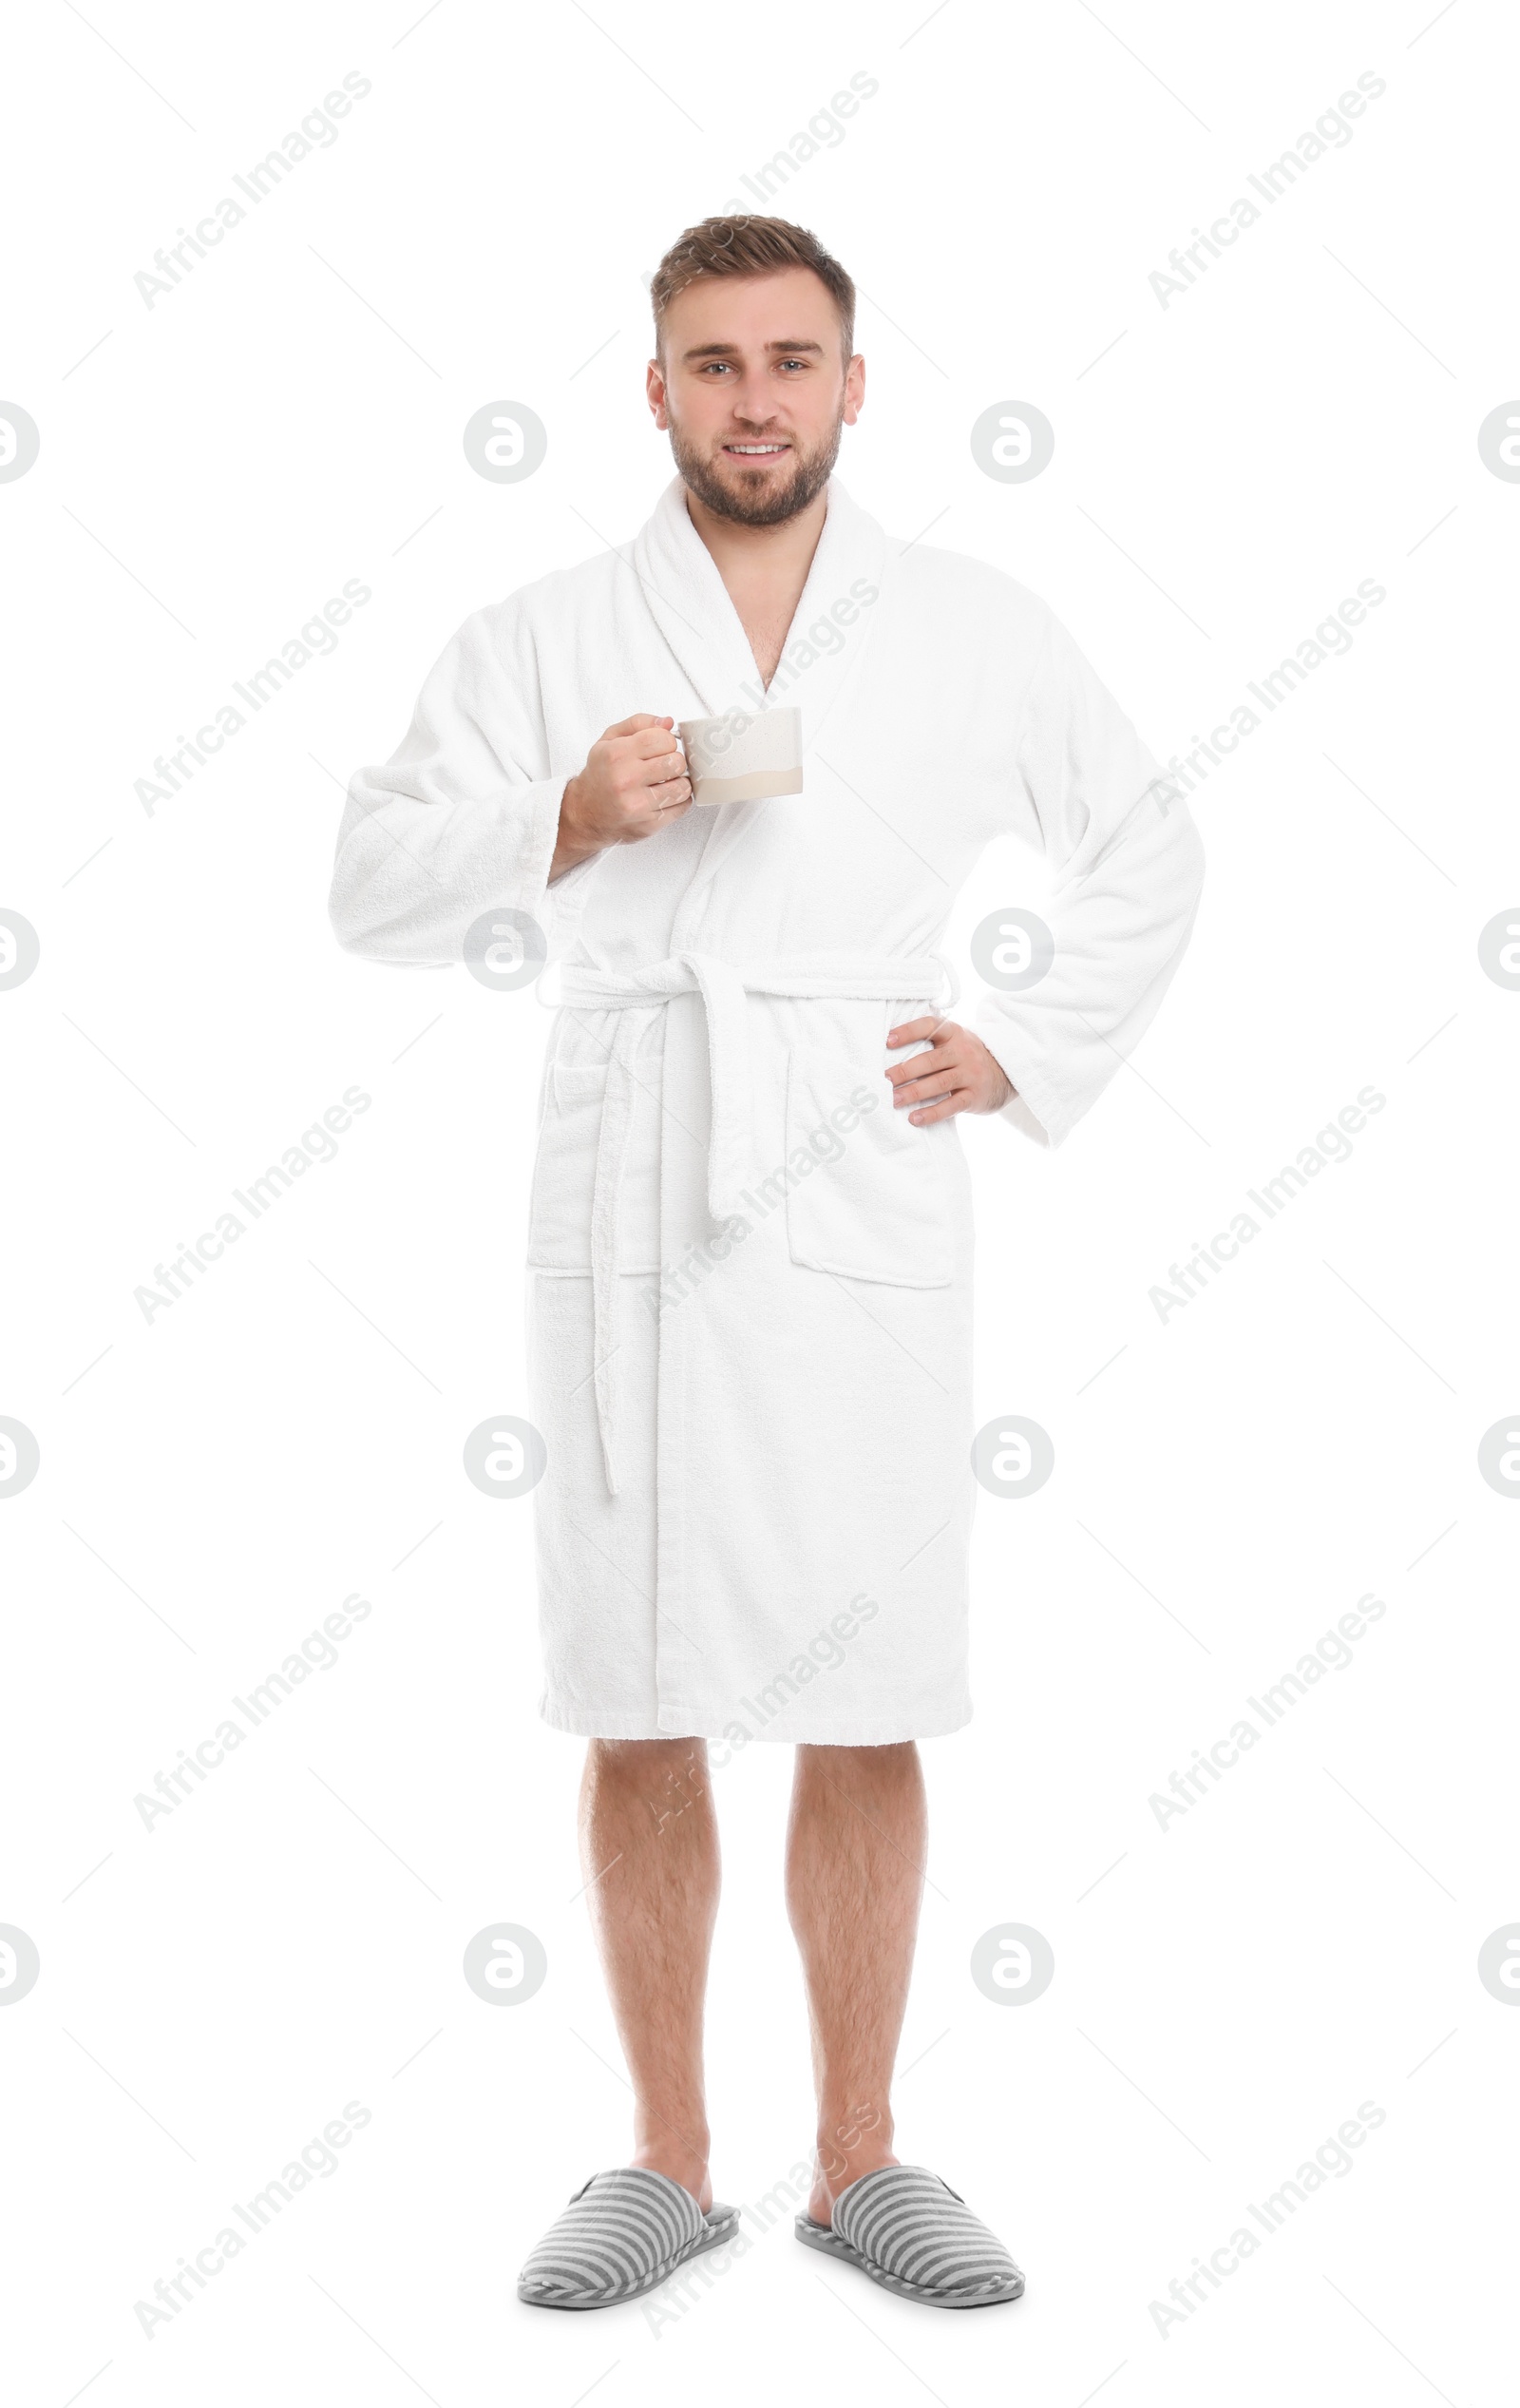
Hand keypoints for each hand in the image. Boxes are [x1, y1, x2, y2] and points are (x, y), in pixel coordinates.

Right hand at [550, 715, 691, 879]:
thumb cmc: (600, 776)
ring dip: (679, 782)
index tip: (659, 747)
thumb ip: (638, 724)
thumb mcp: (609, 740)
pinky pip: (682, 807)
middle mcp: (626, 780)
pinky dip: (678, 800)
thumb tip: (668, 722)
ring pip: (683, 786)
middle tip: (662, 765)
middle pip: (676, 762)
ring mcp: (638, 805)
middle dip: (674, 761)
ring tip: (665, 781)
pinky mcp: (649, 825)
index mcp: (617, 754)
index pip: (663, 738)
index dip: (666, 741)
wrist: (585, 814)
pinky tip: (664, 796)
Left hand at [885, 1017, 1013, 1124]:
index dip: (909, 1032)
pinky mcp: (974, 1096)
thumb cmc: (967, 1056)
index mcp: (954, 1033)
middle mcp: (963, 1051)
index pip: (930, 1027)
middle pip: (931, 1060)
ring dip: (914, 1092)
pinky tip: (915, 1118)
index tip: (888, 1041)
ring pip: (939, 1083)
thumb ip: (931, 1042)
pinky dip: (932, 1113)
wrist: (1006, 1073)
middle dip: (906, 1070)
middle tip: (884, 1079)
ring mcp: (971, 1074)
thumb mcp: (955, 1041)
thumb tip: (890, 1052)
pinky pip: (951, 1106)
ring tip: (894, 1100)